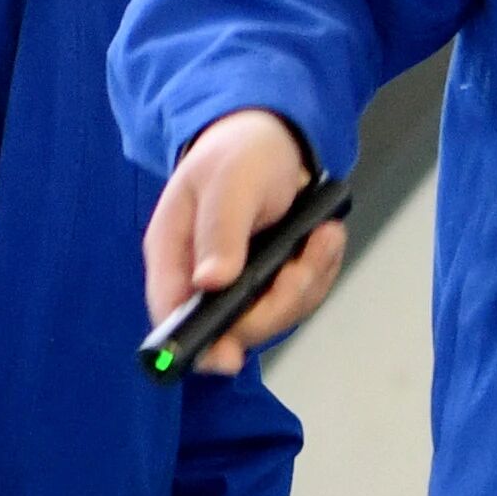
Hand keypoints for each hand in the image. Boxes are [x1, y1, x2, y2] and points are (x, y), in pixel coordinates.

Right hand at [142, 108, 346, 377]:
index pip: (171, 313)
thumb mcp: (229, 180)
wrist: (273, 137)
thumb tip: (210, 282)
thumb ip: (220, 229)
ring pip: (273, 317)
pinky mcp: (270, 282)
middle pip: (232, 327)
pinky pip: (298, 299)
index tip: (227, 358)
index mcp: (172, 252)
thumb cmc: (240, 152)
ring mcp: (238, 284)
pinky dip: (318, 272)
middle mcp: (201, 278)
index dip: (195, 343)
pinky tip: (325, 237)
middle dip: (276, 303)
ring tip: (323, 236)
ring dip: (306, 282)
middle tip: (302, 264)